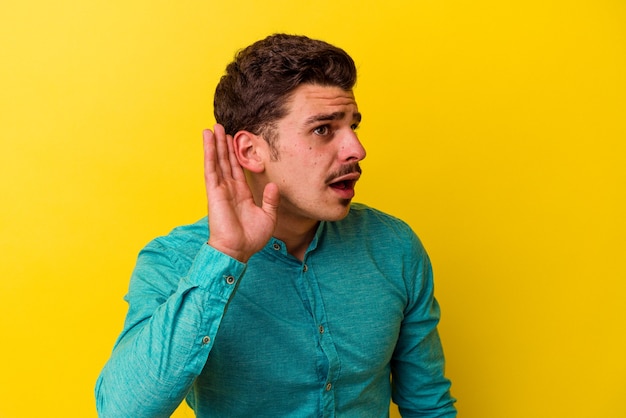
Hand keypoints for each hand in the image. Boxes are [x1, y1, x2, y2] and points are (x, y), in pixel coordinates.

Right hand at [203, 124, 278, 262]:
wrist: (238, 250)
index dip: (235, 154)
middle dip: (223, 144)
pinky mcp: (214, 191)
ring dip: (214, 144)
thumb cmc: (251, 238)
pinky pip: (211, 168)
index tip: (234, 140)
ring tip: (212, 127)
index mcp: (241, 194)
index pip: (237, 169)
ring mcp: (221, 189)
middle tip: (220, 126)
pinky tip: (208, 140)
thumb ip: (271, 200)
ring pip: (217, 161)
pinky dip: (209, 153)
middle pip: (225, 161)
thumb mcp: (268, 217)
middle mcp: (229, 189)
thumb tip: (273, 185)